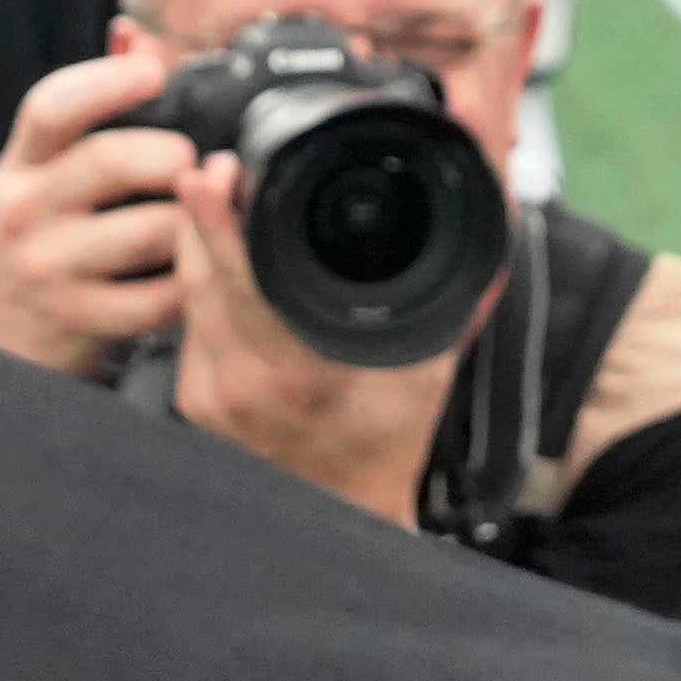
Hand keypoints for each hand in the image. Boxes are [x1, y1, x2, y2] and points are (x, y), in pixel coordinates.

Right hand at [0, 36, 189, 374]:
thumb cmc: (41, 230)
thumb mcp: (48, 166)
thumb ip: (93, 102)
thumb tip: (135, 36)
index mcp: (23, 161)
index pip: (51, 106)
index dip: (108, 82)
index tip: (156, 73)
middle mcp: (27, 210)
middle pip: (110, 161)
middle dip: (172, 154)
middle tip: (196, 161)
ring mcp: (51, 269)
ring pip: (149, 232)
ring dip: (194, 220)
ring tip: (207, 213)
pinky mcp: (81, 321)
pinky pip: (159, 298)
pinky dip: (190, 282)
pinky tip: (193, 269)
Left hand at [160, 135, 472, 525]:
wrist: (348, 512)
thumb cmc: (393, 439)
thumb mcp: (434, 364)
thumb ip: (463, 290)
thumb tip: (494, 222)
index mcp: (300, 371)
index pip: (240, 278)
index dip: (218, 219)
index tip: (214, 170)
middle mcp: (243, 384)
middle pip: (198, 274)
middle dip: (199, 213)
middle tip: (210, 168)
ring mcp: (209, 396)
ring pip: (187, 295)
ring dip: (195, 244)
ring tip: (213, 198)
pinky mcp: (193, 402)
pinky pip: (189, 325)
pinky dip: (202, 287)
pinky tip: (218, 261)